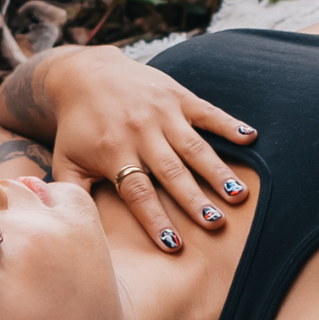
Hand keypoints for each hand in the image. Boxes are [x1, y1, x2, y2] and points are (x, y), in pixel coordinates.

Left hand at [43, 45, 256, 251]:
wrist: (85, 73)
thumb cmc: (78, 127)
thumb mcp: (67, 161)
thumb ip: (73, 194)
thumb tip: (73, 229)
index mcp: (113, 152)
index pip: (137, 192)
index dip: (155, 219)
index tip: (173, 246)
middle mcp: (140, 132)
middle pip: (171, 172)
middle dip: (194, 199)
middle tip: (215, 224)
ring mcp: (161, 112)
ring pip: (193, 147)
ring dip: (217, 171)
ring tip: (238, 195)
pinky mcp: (177, 95)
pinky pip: (207, 111)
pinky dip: (229, 124)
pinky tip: (251, 138)